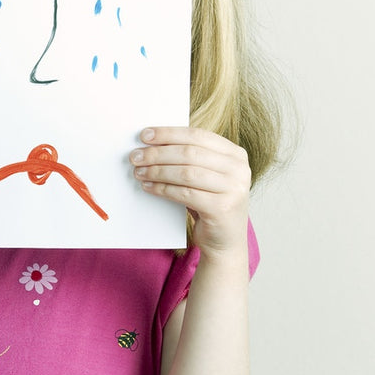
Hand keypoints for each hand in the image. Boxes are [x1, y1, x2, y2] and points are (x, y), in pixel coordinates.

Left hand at [131, 126, 250, 257]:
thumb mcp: (207, 175)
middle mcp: (239, 169)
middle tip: (135, 156)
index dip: (169, 133)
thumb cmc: (210, 203)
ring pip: (186, 173)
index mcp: (235, 154)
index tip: (145, 135)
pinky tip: (149, 187)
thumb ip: (190, 157)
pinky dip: (163, 189)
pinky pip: (185, 194)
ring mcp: (234, 189)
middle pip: (190, 153)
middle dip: (158, 153)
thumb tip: (153, 143)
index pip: (198, 135)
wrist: (226, 240)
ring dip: (158, 171)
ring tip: (139, 172)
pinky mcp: (222, 208)